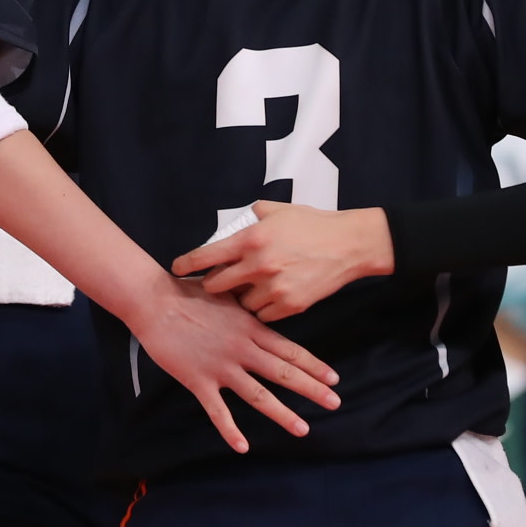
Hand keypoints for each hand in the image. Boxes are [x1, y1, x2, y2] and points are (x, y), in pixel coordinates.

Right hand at [125, 277, 339, 454]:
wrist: (155, 301)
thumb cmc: (188, 292)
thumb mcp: (227, 294)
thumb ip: (247, 308)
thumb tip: (266, 307)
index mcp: (250, 328)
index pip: (290, 350)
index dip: (314, 365)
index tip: (334, 378)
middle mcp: (242, 349)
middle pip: (283, 373)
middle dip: (312, 389)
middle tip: (335, 403)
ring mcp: (221, 366)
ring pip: (258, 395)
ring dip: (282, 414)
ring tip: (303, 429)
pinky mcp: (198, 380)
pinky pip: (218, 411)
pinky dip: (230, 430)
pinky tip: (243, 447)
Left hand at [172, 202, 391, 320]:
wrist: (349, 245)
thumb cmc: (313, 224)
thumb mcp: (278, 211)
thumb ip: (254, 216)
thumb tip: (241, 219)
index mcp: (250, 239)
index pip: (205, 256)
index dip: (186, 265)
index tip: (177, 270)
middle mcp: (257, 265)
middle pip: (215, 286)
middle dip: (212, 285)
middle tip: (217, 282)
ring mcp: (273, 288)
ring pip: (239, 304)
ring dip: (240, 299)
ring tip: (249, 290)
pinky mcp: (290, 306)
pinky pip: (262, 315)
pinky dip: (261, 309)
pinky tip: (267, 298)